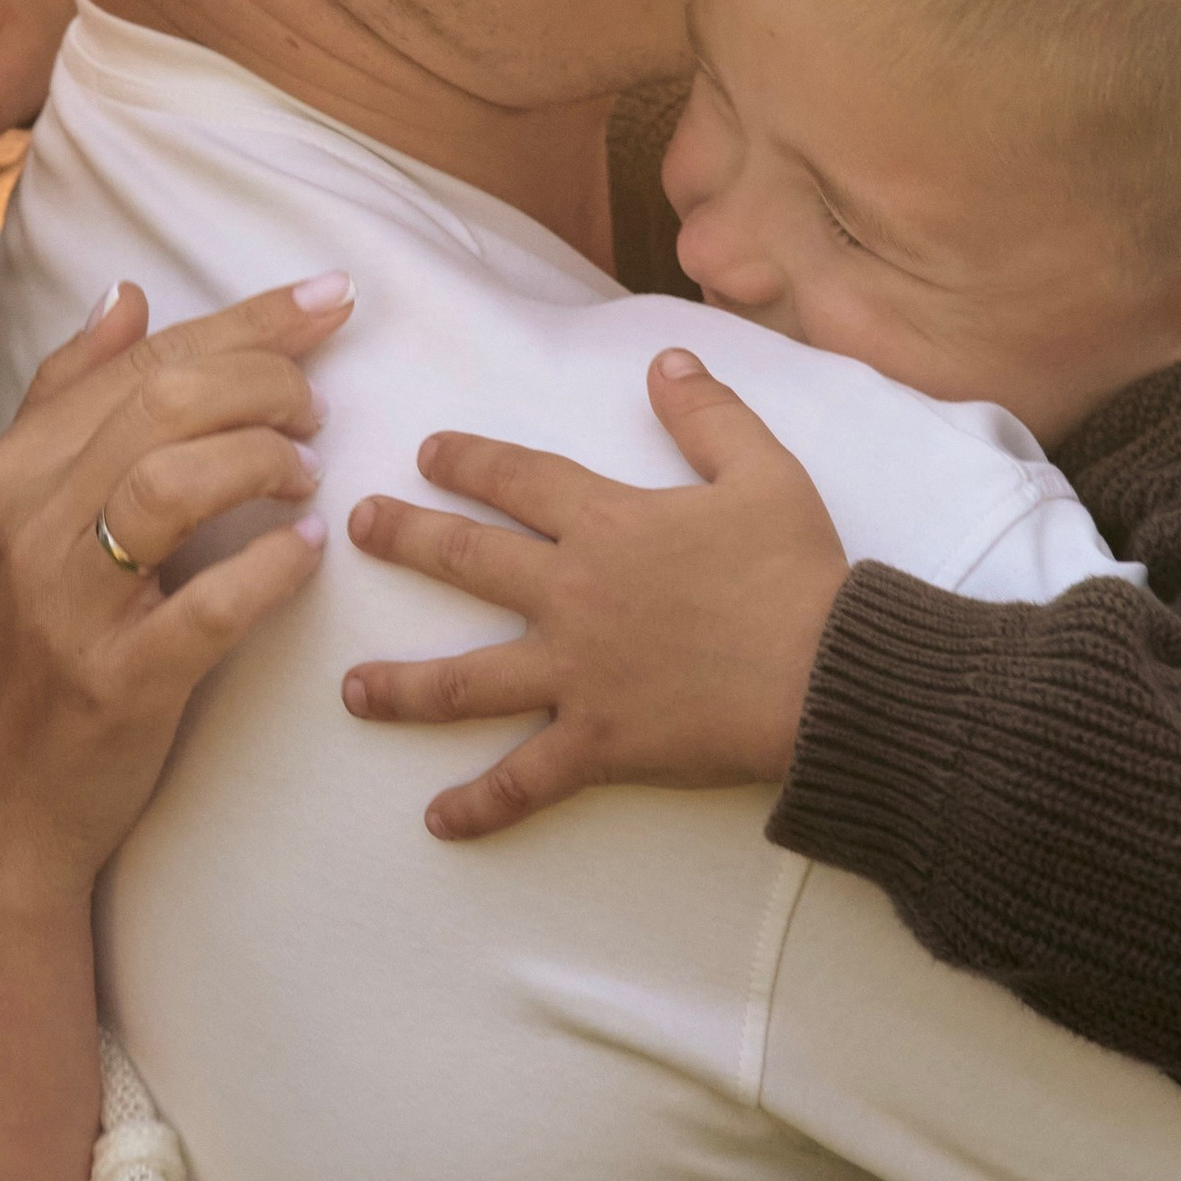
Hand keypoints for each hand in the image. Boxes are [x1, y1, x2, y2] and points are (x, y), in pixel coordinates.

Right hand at [0, 269, 352, 916]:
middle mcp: (24, 523)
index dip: (248, 320)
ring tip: (306, 472)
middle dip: (268, 381)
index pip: (140, 360)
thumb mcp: (11, 518)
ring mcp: (66, 603)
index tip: (330, 298)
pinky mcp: (115, 681)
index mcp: (6, 471)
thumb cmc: (15, 658)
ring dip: (266, 459)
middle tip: (319, 406)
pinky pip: (209, 604)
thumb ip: (63, 401)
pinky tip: (309, 547)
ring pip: (177, 479)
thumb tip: (127, 296)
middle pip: (165, 402)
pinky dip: (273, 565)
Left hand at [341, 345, 847, 837]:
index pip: (518, 479)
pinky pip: (526, 781)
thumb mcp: (766, 472)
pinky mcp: (598, 743)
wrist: (829, 674)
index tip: (427, 453)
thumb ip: (710, 414)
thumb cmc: (801, 574)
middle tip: (358, 528)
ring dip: (401, 686)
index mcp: (609, 523)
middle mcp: (574, 593)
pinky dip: (482, 806)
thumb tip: (668, 359)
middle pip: (466, 560)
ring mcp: (577, 673)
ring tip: (351, 690)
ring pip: (466, 682)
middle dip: (404, 539)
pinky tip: (439, 821)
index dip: (468, 461)